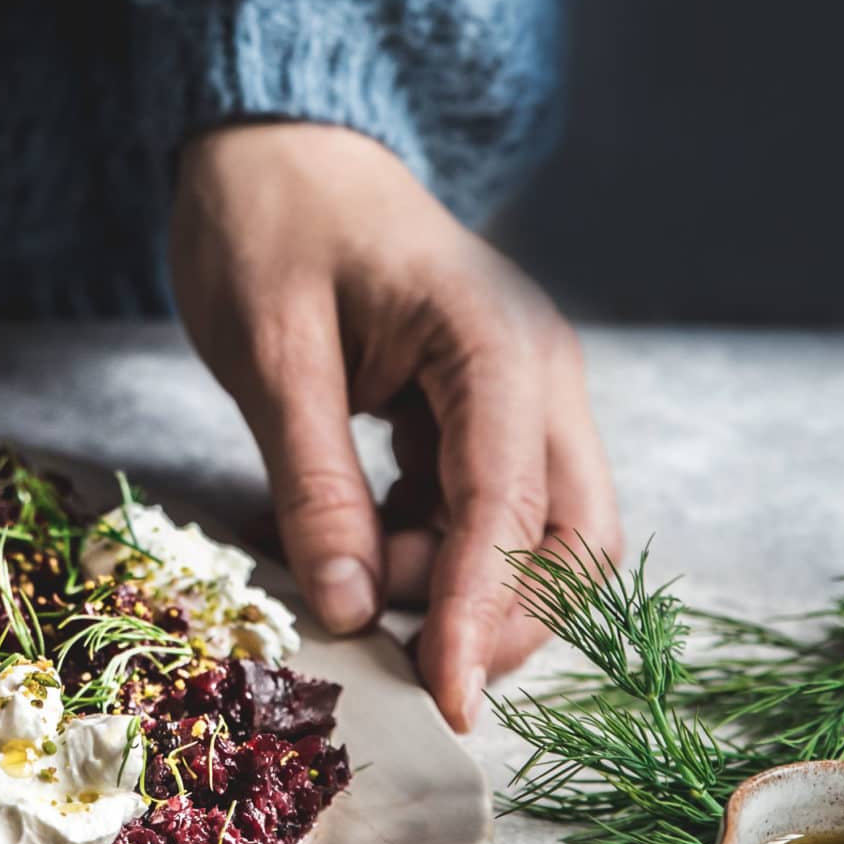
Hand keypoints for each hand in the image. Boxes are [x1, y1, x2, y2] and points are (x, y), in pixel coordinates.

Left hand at [168, 122, 619, 732]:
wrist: (276, 142)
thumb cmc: (269, 222)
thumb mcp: (271, 354)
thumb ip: (314, 483)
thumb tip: (347, 609)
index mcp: (496, 344)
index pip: (511, 510)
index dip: (477, 613)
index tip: (442, 700)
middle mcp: (537, 374)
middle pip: (574, 540)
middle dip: (501, 617)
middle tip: (405, 661)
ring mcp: (521, 394)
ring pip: (540, 538)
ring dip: (460, 586)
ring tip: (349, 565)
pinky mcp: (486, 414)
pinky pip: (489, 514)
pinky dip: (435, 552)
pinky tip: (358, 538)